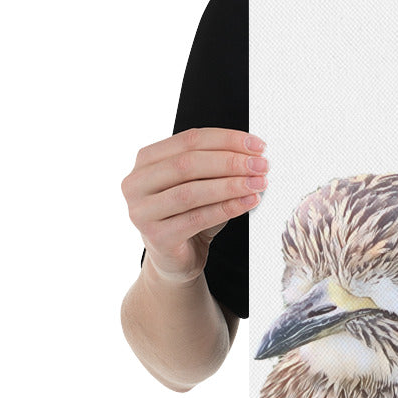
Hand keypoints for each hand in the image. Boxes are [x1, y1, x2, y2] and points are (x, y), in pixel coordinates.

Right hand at [122, 127, 268, 285]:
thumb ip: (218, 166)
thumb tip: (253, 155)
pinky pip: (197, 219)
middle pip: (188, 164)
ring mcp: (141, 212)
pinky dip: (227, 208)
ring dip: (231, 186)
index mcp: (146, 160)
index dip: (227, 139)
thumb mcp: (201, 184)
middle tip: (261, 165)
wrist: (176, 258)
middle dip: (230, 162)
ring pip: (191, 192)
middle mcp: (136, 183)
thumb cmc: (189, 214)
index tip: (257, 145)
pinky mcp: (156, 237)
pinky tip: (248, 202)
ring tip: (258, 183)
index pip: (189, 140)